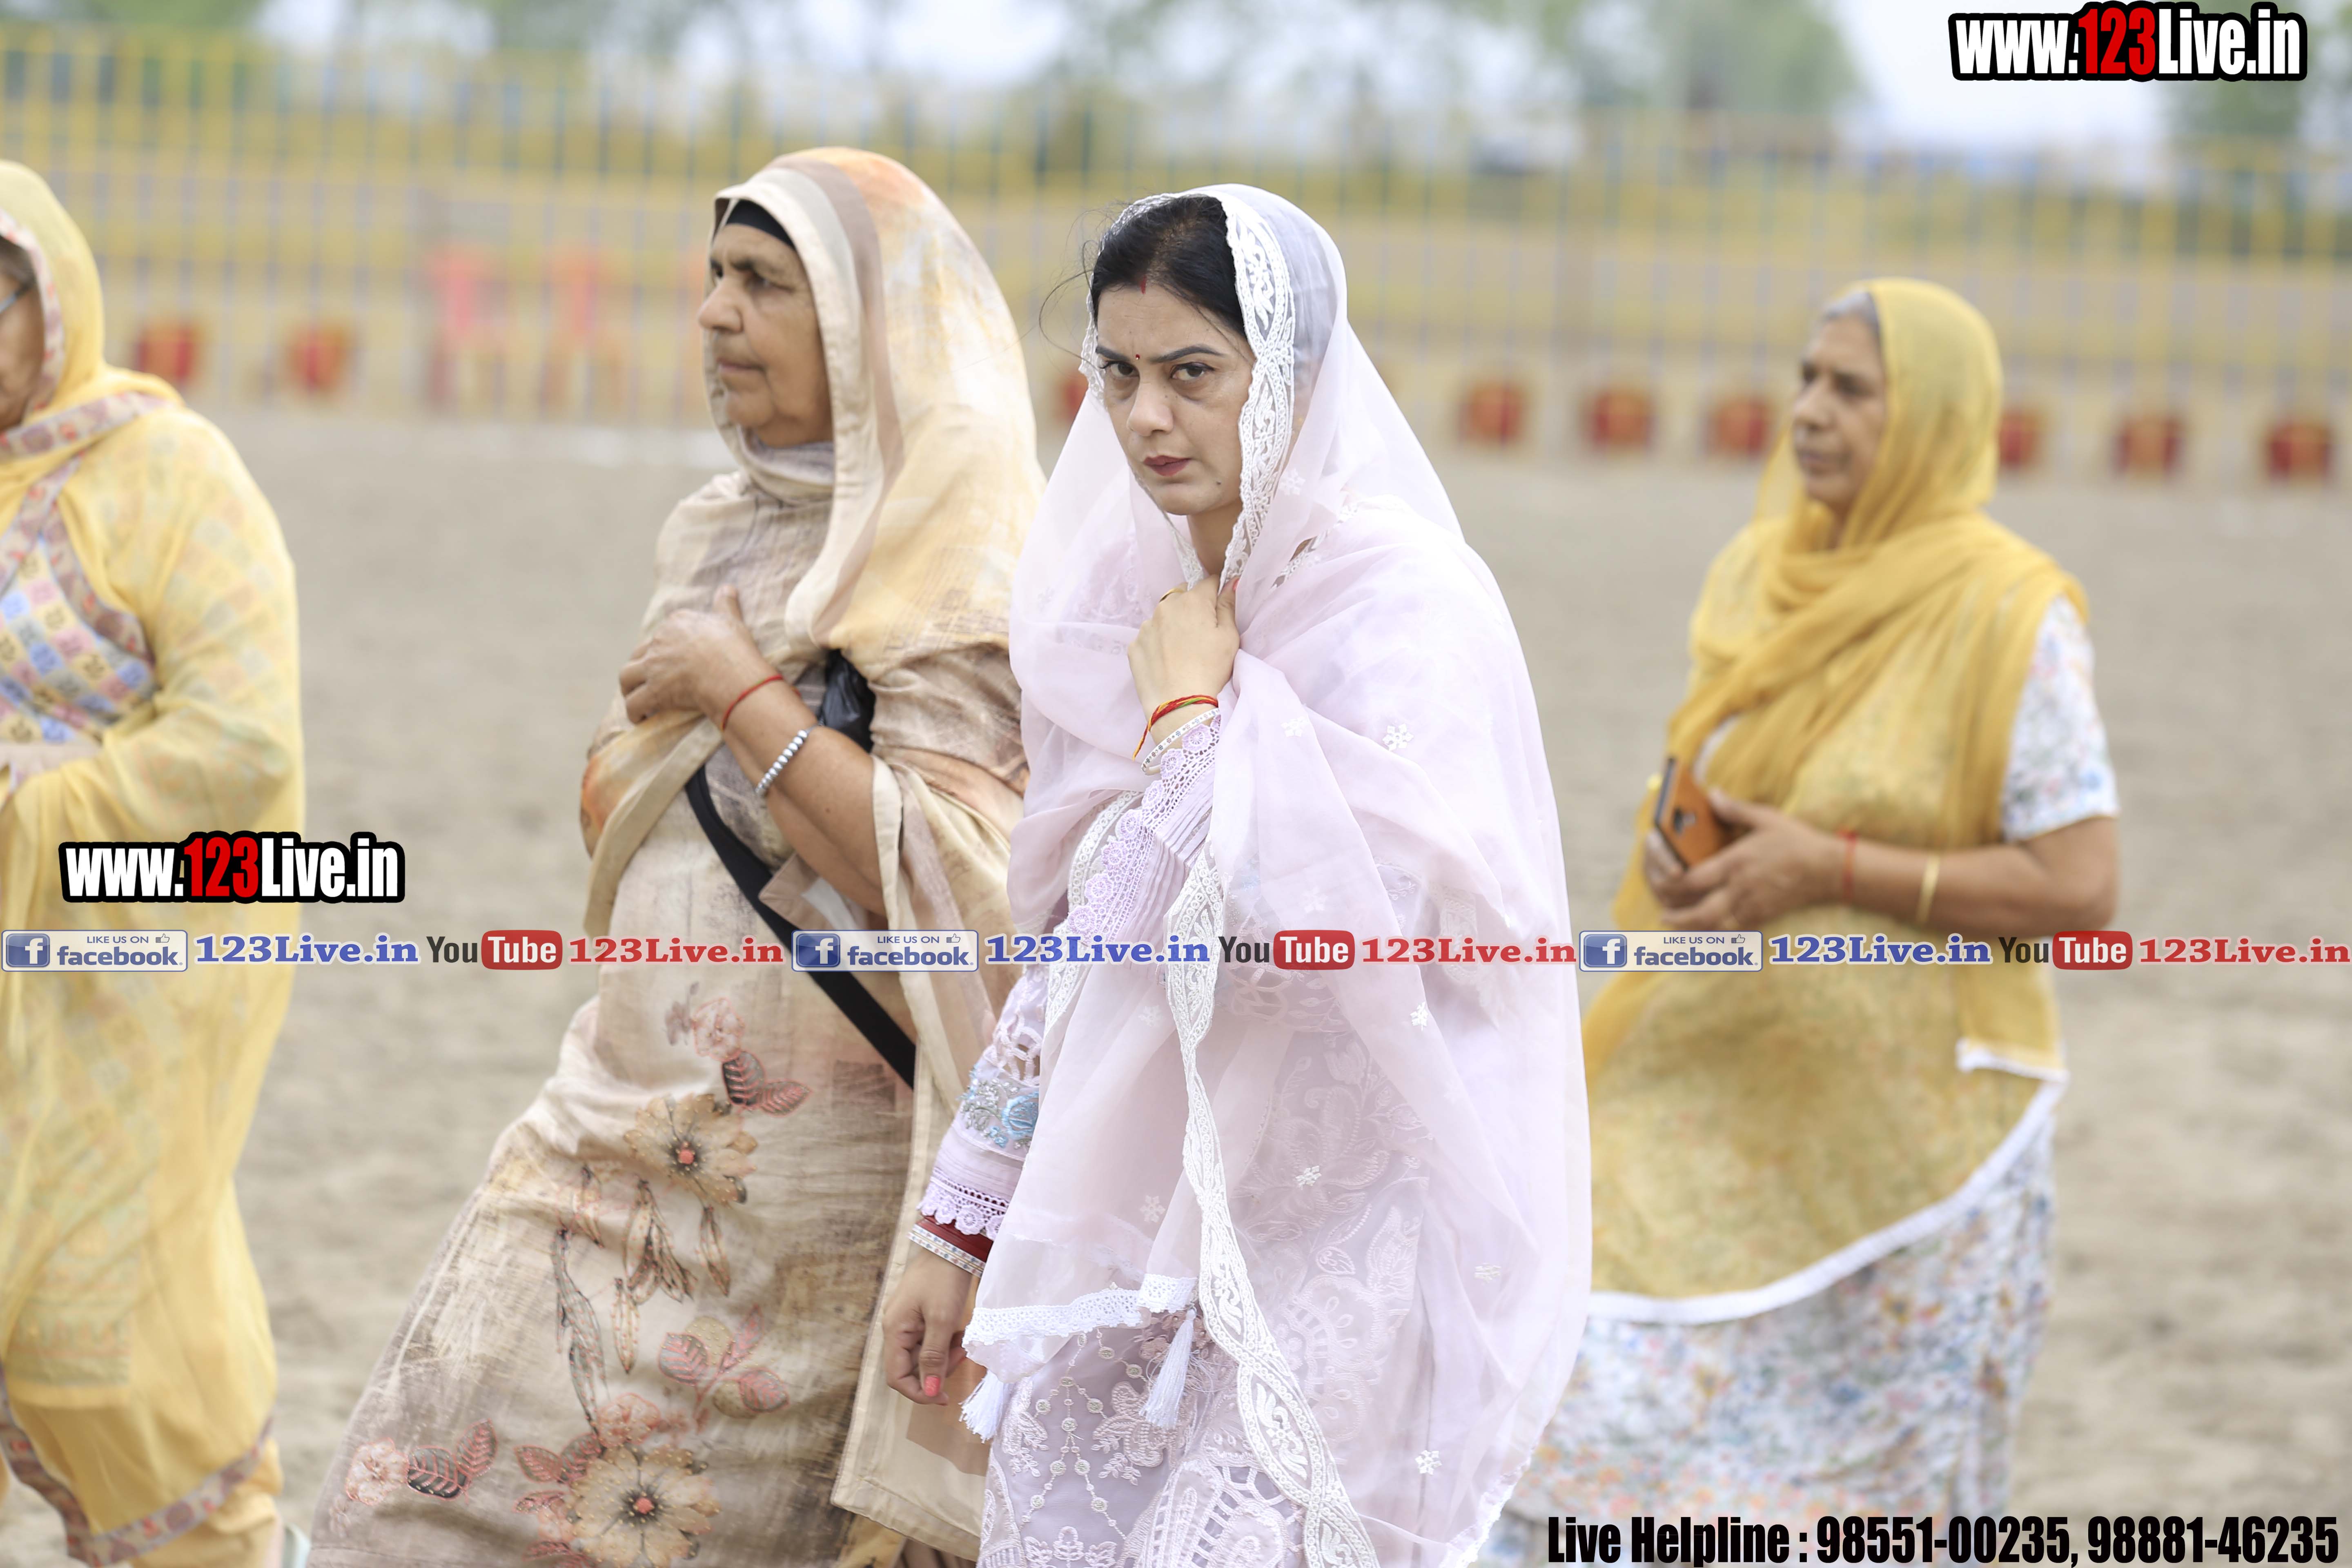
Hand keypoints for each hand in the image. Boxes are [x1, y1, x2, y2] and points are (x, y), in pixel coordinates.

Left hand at [618, 584, 770, 725]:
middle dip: (641, 668)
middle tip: (649, 681)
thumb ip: (725, 603)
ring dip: (628, 689)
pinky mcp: (654, 690)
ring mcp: (654, 667)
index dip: (661, 649)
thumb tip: (728, 587)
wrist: (731, 672)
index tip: (670, 661)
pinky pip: (634, 703)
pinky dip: (634, 712)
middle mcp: (659, 642)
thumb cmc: (733, 647)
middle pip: (639, 654)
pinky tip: (640, 719)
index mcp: (675, 624)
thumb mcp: (730, 619)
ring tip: (636, 698)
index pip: (660, 635)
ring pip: (626, 677)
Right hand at [881, 1249, 975, 1404]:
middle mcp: (895, 1328)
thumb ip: (934, 1358)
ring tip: (963, 1340)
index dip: (919, 1393)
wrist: (951, 1244)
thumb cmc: (945, 1279)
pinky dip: (945, 1341)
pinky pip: (929, 1339)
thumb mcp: (942, 1321)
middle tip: (962, 1355)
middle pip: (910, 1367)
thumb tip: (930, 1394)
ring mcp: (906, 1320)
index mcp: (894, 1331)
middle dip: (937, 1369)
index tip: (945, 1397)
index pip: (896, 1377)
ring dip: (944, 1355)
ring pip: (923, 1354)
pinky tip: (959, 1331)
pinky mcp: (919, 1314)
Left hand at [1128, 579, 1238, 720]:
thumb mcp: (1229, 638)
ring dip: (1172, 624)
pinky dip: (1158, 643)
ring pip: (1163, 616)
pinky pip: (1149, 636)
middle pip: (1182, 596)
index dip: (1216, 591)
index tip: (1219, 605)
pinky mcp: (1134, 645)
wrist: (1179, 705)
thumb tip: (1230, 583)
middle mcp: (1165, 607)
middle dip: (1192, 607)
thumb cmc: (1210, 670)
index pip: (1208, 582)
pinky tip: (1167, 661)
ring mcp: (1146, 626)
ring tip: (1182, 650)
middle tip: (1200, 632)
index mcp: (1192, 601)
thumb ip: (1227, 606)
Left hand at [1646, 791, 1838, 931]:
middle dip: (1676, 915)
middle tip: (1662, 915)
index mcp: (1736, 863)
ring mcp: (1751, 906)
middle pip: (1698, 911)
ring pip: (1713, 926)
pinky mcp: (1763, 917)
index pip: (1692, 880)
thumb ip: (1735, 809)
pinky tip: (1705, 931)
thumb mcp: (1766, 818)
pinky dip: (1714, 934)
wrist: (1830, 869)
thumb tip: (1713, 794)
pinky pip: (1732, 931)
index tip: (1661, 881)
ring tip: (1676, 925)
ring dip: (1691, 929)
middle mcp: (1740, 888)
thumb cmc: (1797, 841)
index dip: (1670, 884)